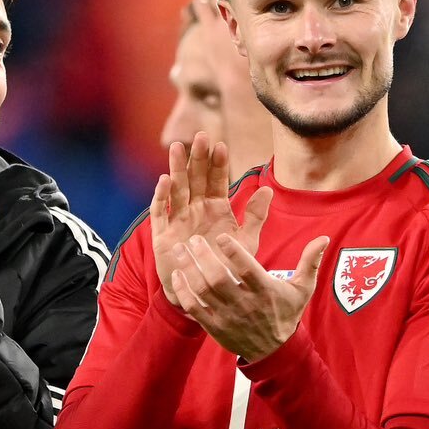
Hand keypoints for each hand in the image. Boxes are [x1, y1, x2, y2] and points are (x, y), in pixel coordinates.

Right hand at [150, 131, 263, 306]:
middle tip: (200, 136)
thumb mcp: (246, 241)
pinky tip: (164, 180)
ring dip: (177, 168)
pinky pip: (160, 211)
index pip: (217, 180)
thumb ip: (255, 216)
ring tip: (178, 148)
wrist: (206, 292)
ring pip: (177, 188)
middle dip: (198, 158)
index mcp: (216, 208)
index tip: (221, 146)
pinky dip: (161, 196)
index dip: (218, 164)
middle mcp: (196, 209)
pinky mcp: (163, 233)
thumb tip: (267, 189)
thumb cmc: (226, 266)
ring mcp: (178, 219)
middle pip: (196, 178)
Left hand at [167, 226, 328, 362]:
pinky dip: (184, 292)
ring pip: (204, 291)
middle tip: (193, 240)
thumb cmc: (286, 313)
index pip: (247, 269)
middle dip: (204, 258)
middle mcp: (245, 304)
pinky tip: (176, 275)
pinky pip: (195, 308)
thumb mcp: (303, 289)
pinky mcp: (215, 327)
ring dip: (189, 270)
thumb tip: (324, 238)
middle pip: (220, 279)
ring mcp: (228, 317)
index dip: (233, 252)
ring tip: (179, 251)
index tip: (221, 236)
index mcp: (265, 291)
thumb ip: (310, 262)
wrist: (275, 351)